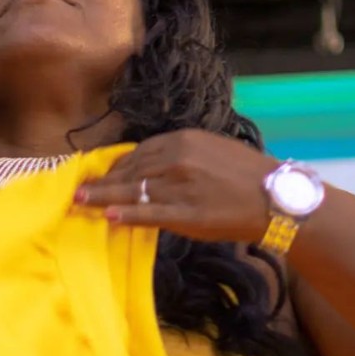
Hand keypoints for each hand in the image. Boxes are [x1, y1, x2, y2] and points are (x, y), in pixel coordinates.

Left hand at [74, 129, 279, 245]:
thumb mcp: (211, 151)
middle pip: (130, 171)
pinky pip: (148, 213)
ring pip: (132, 191)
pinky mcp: (185, 212)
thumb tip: (147, 164)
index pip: (138, 152)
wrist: (276, 198)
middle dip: (103, 181)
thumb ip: (178, 155)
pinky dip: (126, 213)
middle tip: (78, 190)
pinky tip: (107, 215)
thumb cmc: (244, 176)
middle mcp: (178, 159)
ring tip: (78, 201)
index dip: (116, 166)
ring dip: (102, 196)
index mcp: (184, 140)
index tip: (99, 175)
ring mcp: (180, 186)